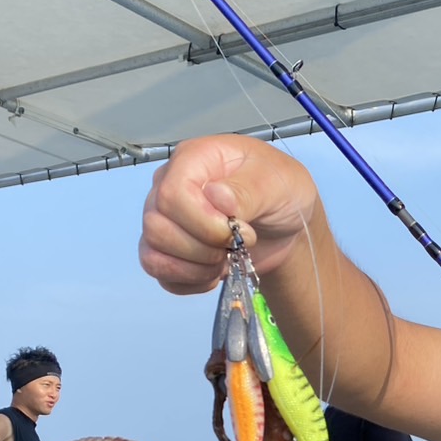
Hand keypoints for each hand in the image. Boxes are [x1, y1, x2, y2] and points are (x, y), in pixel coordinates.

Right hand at [139, 136, 320, 294]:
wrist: (286, 224)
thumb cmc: (281, 192)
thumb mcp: (277, 184)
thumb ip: (248, 189)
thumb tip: (215, 196)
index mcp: (192, 159)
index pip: (172, 195)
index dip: (204, 223)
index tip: (240, 229)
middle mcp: (168, 186)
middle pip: (157, 226)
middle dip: (203, 248)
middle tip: (236, 244)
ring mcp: (165, 218)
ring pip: (153, 254)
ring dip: (196, 268)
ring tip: (227, 259)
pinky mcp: (169, 249)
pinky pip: (160, 273)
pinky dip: (190, 281)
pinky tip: (216, 272)